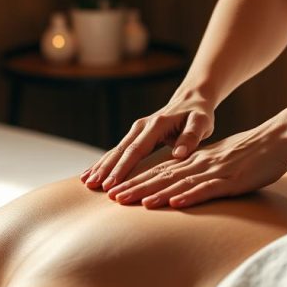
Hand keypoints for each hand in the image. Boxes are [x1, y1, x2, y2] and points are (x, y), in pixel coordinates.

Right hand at [80, 89, 215, 190]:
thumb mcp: (201, 123)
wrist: (191, 100)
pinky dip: (104, 162)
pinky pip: (117, 150)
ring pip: (115, 150)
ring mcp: (136, 130)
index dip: (123, 168)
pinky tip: (92, 173)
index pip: (136, 150)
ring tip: (86, 181)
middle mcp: (141, 126)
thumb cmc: (198, 115)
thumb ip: (191, 137)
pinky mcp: (135, 136)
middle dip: (106, 169)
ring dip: (100, 166)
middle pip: (120, 150)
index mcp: (156, 125)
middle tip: (93, 185)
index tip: (112, 183)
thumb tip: (179, 154)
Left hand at [105, 121, 286, 208]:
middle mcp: (200, 164)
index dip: (137, 180)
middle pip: (162, 176)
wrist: (279, 137)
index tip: (115, 191)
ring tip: (133, 202)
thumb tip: (183, 186)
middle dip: (136, 187)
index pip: (160, 171)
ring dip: (155, 193)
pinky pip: (207, 189)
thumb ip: (201, 171)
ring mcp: (215, 172)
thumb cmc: (252, 153)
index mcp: (196, 160)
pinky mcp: (232, 180)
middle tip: (112, 197)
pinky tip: (174, 203)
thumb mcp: (220, 161)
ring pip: (179, 183)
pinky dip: (189, 196)